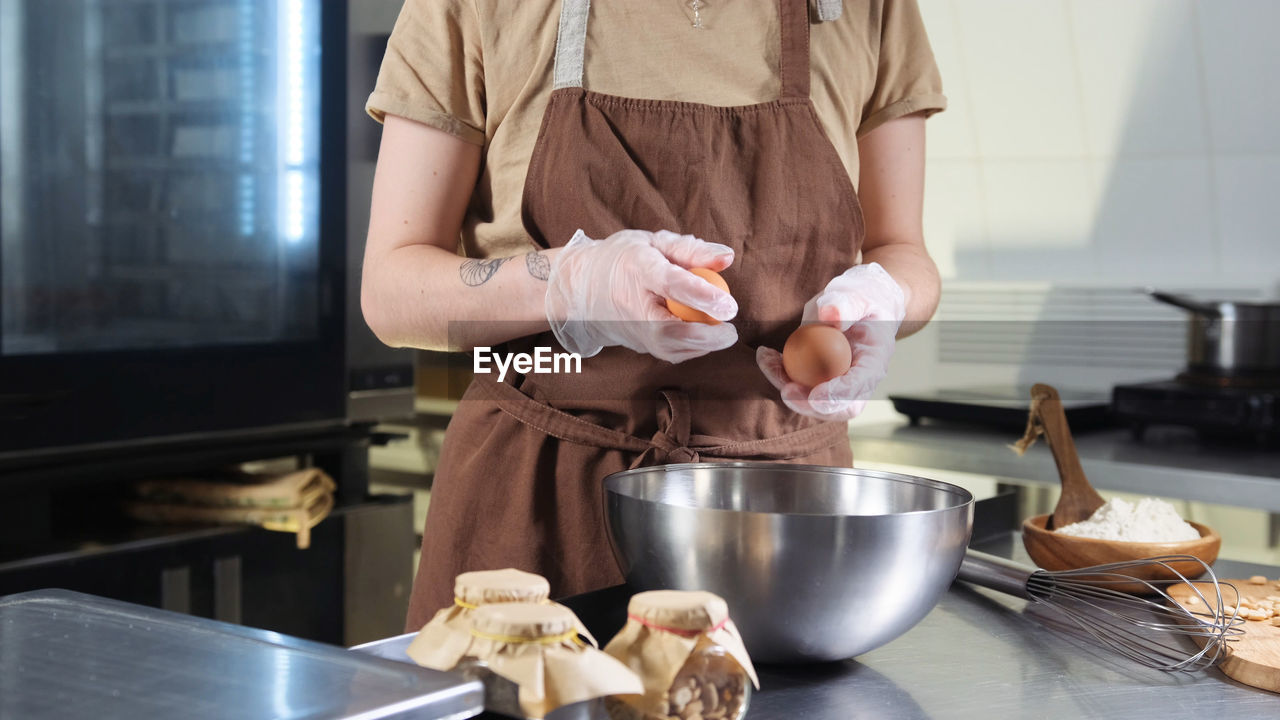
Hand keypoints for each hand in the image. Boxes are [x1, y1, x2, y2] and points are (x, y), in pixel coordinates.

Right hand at [545, 229, 738, 361]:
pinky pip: (670, 353)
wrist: (584, 287)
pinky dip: (692, 348)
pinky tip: (703, 336)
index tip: (730, 305)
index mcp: (636, 268)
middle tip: (731, 331)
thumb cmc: (626, 259)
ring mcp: (631, 330)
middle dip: (705, 337)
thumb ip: (693, 250)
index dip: (701, 295)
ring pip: (669, 349)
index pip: (669, 284)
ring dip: (702, 346)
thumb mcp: (656, 243)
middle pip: (667, 330)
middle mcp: (630, 304)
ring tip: (720, 332)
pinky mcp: (638, 345)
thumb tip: (727, 258)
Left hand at [757, 263, 905, 420]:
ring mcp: (838, 380)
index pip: (858, 386)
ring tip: (767, 362)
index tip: (816, 394)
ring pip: (813, 398)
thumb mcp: (860, 292)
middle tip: (786, 390)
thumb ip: (847, 303)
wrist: (862, 300)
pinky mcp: (818, 375)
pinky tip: (764, 355)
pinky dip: (779, 371)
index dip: (838, 395)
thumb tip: (829, 315)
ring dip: (786, 385)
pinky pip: (798, 381)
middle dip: (810, 405)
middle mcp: (858, 378)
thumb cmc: (865, 295)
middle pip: (837, 406)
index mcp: (874, 362)